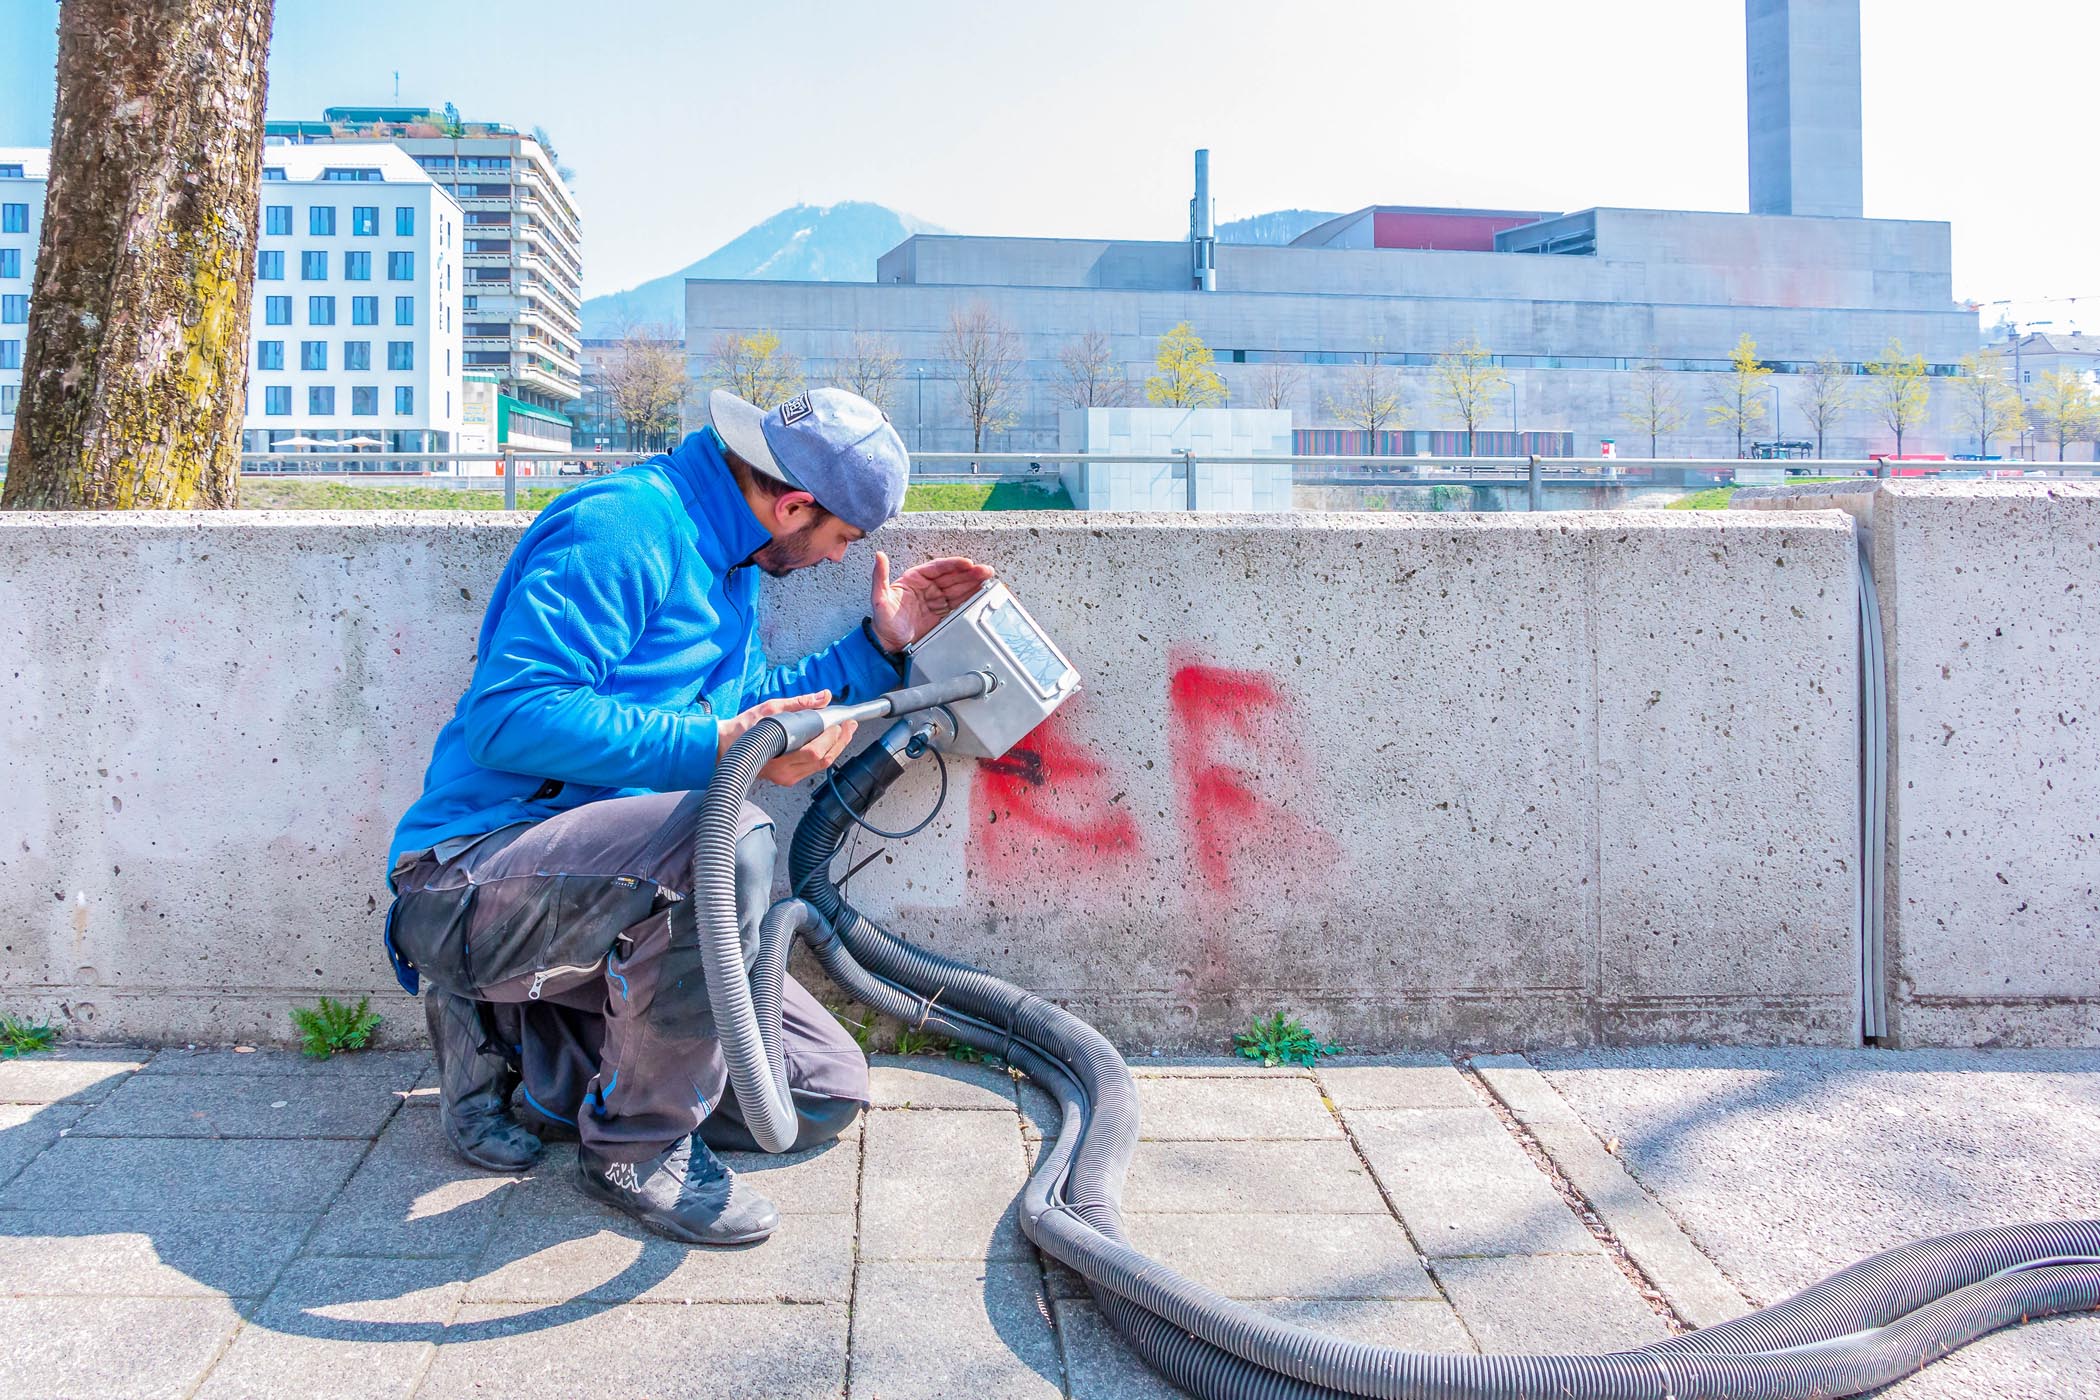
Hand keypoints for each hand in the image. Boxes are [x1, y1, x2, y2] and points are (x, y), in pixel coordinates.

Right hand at [718, 691, 858, 786]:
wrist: (724, 748)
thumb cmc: (743, 729)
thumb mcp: (771, 709)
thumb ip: (799, 703)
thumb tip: (823, 696)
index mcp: (780, 756)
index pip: (815, 750)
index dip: (832, 737)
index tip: (841, 722)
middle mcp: (786, 772)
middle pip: (823, 759)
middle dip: (841, 741)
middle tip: (850, 725)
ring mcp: (787, 778)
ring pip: (821, 765)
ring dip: (836, 747)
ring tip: (844, 731)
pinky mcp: (788, 778)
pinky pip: (813, 768)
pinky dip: (825, 753)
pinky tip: (830, 741)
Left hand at [870, 552, 997, 650]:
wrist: (888, 644)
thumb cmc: (882, 621)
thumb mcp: (879, 597)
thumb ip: (879, 576)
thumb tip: (879, 556)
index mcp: (914, 579)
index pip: (937, 568)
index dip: (953, 565)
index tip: (967, 564)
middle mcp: (927, 587)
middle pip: (952, 577)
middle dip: (969, 574)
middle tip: (985, 571)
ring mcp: (935, 600)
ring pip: (958, 589)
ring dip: (973, 584)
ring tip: (988, 580)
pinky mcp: (941, 613)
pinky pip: (958, 603)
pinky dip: (970, 598)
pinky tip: (980, 594)